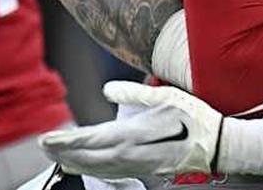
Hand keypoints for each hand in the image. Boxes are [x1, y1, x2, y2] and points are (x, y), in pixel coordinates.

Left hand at [39, 81, 221, 176]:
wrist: (217, 146)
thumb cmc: (196, 120)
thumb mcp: (166, 97)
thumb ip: (134, 93)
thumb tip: (108, 90)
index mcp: (131, 135)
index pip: (88, 140)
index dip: (64, 140)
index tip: (46, 139)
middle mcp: (128, 154)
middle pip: (86, 158)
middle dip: (62, 153)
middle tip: (45, 148)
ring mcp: (135, 165)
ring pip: (96, 168)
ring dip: (74, 162)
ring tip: (59, 158)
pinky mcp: (143, 170)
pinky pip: (110, 173)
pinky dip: (92, 169)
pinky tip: (88, 167)